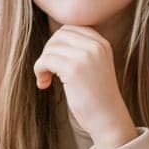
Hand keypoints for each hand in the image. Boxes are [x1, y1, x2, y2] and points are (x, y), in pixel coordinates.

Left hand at [33, 26, 136, 148]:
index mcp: (102, 43)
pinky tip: (44, 83)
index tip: (56, 62)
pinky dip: (39, 70)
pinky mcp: (74, 68)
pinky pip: (46, 60)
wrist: (108, 119)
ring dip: (43, 63)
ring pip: (50, 48)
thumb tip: (51, 42)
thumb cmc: (97, 97)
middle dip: (49, 51)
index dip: (57, 43)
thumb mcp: (94, 66)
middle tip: (48, 71)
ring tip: (46, 79)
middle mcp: (95, 46)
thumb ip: (80, 51)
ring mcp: (85, 55)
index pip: (70, 28)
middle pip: (59, 35)